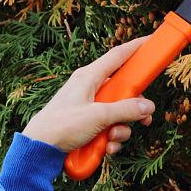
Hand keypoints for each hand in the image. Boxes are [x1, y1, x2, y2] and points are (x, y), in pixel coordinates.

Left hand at [21, 36, 155, 154]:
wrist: (40, 148)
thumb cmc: (62, 125)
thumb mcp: (98, 116)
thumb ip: (125, 110)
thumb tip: (148, 106)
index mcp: (89, 76)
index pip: (118, 55)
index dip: (136, 47)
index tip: (151, 41)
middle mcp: (90, 88)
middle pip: (124, 92)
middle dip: (134, 110)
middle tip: (144, 120)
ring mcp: (89, 107)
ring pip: (119, 114)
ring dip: (121, 130)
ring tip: (110, 139)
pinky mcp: (87, 124)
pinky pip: (109, 128)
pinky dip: (110, 140)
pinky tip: (105, 148)